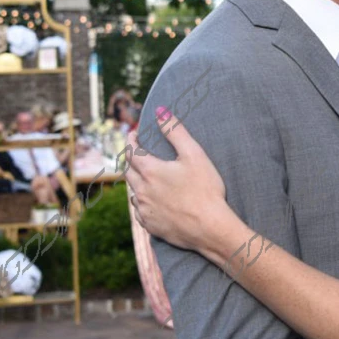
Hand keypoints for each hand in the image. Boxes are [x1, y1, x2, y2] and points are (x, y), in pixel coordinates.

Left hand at [125, 110, 232, 258]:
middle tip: (136, 153)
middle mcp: (141, 191)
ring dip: (136, 182)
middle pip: (128, 171)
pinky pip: (140, 211)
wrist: (210, 228)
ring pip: (133, 192)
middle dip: (130, 160)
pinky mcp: (150, 226)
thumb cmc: (205, 189)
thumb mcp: (194, 155)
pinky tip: (151, 202)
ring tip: (145, 177)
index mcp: (150, 171)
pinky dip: (143, 202)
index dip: (131, 140)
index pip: (132, 151)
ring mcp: (144, 210)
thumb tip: (160, 110)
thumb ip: (175, 131)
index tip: (132, 133)